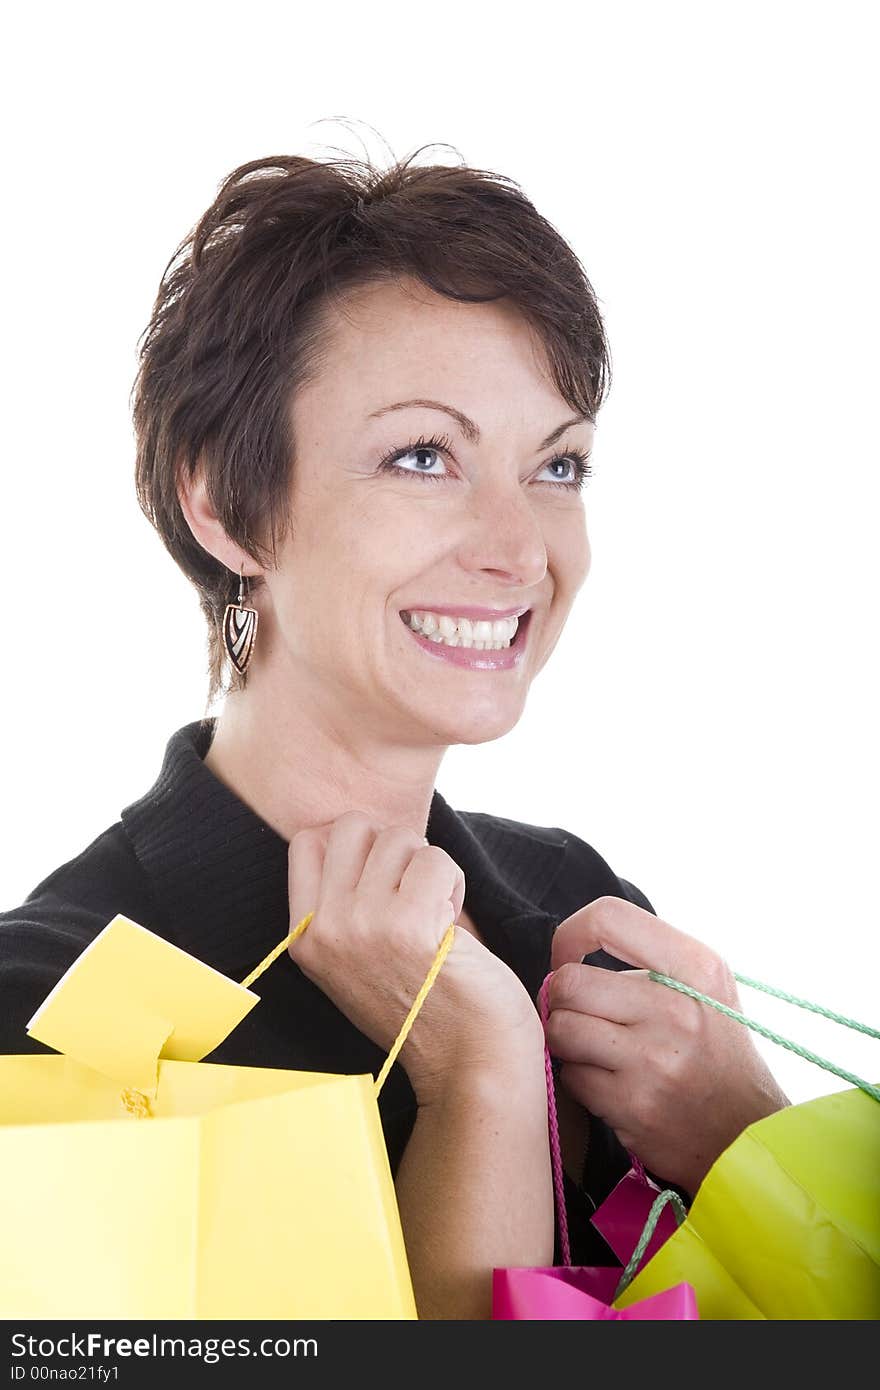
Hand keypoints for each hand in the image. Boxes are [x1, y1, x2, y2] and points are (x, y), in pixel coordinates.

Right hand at [288, 811, 543, 1102]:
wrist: (468, 1064)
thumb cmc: (426, 1004)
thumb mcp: (358, 956)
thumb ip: (347, 900)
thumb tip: (368, 832)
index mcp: (304, 937)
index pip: (307, 841)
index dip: (354, 845)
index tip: (383, 880)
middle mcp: (325, 930)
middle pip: (353, 826)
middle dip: (394, 847)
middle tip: (413, 891)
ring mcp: (362, 928)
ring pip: (399, 838)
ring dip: (430, 867)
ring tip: (436, 913)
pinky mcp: (409, 927)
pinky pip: (436, 860)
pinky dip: (454, 882)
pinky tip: (452, 925)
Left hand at [545, 896, 788, 1194]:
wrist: (749, 1136)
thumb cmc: (714, 1052)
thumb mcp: (705, 988)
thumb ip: (647, 960)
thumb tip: (566, 955)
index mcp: (697, 968)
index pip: (608, 917)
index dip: (571, 936)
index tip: (570, 960)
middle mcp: (677, 1009)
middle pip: (570, 982)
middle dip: (564, 1000)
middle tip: (584, 1015)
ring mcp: (654, 1060)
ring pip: (561, 1029)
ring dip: (567, 1042)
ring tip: (598, 1051)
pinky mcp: (634, 1106)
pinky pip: (570, 1077)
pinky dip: (581, 1080)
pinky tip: (611, 1085)